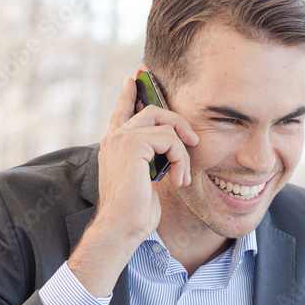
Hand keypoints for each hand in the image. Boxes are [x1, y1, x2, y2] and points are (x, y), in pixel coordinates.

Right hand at [67, 77, 197, 296]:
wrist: (121, 227)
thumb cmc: (134, 212)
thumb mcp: (145, 180)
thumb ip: (151, 159)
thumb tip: (170, 148)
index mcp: (113, 145)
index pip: (122, 111)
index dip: (130, 93)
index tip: (135, 77)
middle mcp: (114, 138)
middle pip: (153, 110)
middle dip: (178, 123)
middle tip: (191, 142)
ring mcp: (121, 139)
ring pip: (165, 123)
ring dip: (182, 150)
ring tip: (183, 175)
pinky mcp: (132, 145)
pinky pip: (169, 139)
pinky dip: (180, 159)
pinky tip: (178, 180)